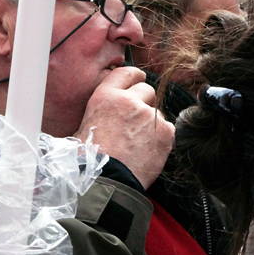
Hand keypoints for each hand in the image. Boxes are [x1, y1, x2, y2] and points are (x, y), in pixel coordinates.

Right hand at [74, 67, 173, 188]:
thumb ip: (103, 110)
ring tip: (139, 144)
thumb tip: (108, 111)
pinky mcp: (165, 132)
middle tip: (136, 121)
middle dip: (144, 102)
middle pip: (147, 90)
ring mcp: (148, 116)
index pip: (126, 73)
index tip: (139, 79)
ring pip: (157, 112)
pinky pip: (168, 129)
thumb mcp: (85, 126)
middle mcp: (128, 100)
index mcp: (105, 96)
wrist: (107, 181)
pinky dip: (161, 139)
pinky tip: (148, 151)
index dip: (134, 76)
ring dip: (152, 124)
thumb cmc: (90, 159)